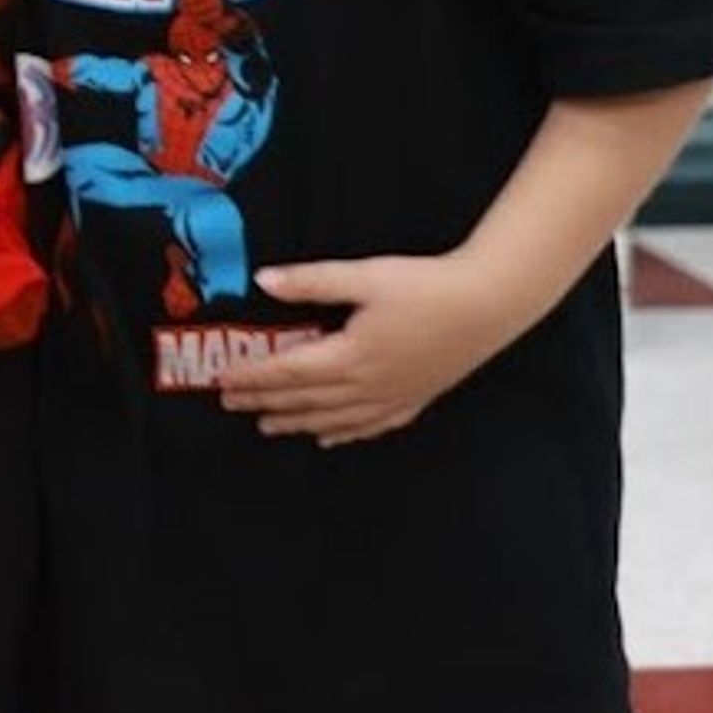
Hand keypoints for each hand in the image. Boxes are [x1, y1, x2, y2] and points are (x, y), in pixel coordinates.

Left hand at [217, 252, 522, 447]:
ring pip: (334, 418)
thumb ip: (311, 281)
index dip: (252, 377)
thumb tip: (264, 280)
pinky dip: (344, 433)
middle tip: (230, 405)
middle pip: (305, 399)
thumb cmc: (427, 286)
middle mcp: (368, 384)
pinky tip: (331, 437)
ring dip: (297, 422)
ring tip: (268, 426)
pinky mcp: (416, 397)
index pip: (288, 372)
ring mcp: (394, 396)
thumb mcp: (364, 276)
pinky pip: (372, 425)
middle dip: (264, 401)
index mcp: (350, 356)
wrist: (491, 304)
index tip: (222, 381)